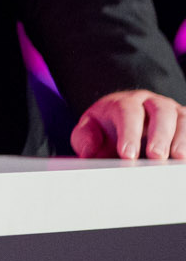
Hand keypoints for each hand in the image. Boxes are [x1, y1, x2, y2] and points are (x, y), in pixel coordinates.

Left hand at [71, 89, 185, 160]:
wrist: (122, 121)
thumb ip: (85, 138)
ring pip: (181, 118)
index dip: (129, 133)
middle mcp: (151, 102)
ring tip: (178, 158)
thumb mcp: (90, 130)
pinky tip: (185, 157)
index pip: (127, 111)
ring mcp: (171, 110)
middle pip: (160, 111)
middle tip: (156, 156)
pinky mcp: (184, 121)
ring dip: (182, 138)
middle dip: (159, 134)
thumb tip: (88, 150)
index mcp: (124, 102)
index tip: (127, 155)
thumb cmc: (106, 128)